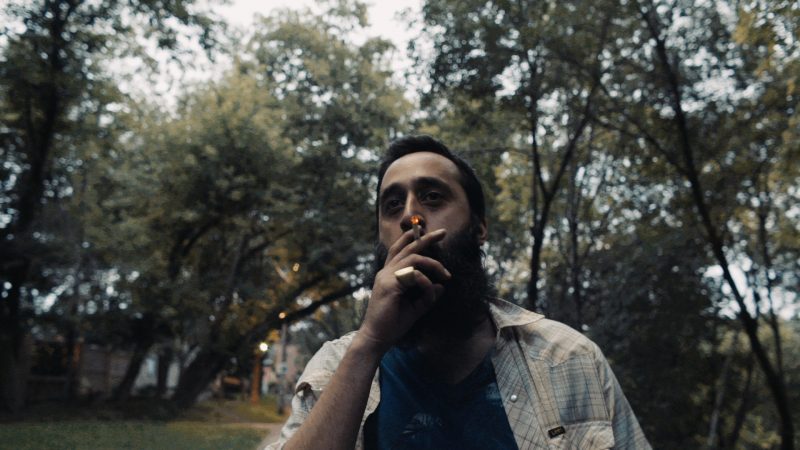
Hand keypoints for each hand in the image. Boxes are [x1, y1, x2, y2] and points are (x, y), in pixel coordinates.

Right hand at [357, 228, 450, 352]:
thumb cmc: (393, 325)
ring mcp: (386, 277)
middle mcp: (386, 272)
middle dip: (426, 237)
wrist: (377, 338)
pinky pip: (414, 275)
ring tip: (446, 275)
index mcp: (389, 275)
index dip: (411, 238)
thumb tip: (441, 286)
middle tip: (443, 232)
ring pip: (414, 258)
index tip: (425, 231)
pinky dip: (426, 283)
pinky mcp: (389, 285)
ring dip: (433, 264)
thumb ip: (427, 296)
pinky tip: (429, 293)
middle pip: (407, 247)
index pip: (399, 250)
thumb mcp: (415, 308)